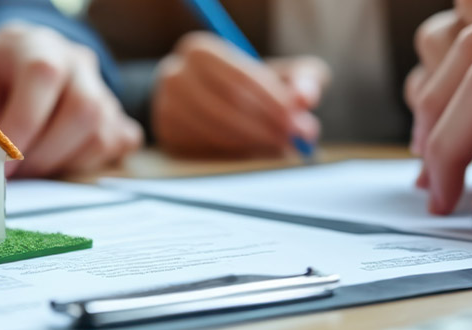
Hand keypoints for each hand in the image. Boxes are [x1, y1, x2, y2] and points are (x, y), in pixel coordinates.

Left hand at [0, 22, 142, 177]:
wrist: (28, 60)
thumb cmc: (0, 78)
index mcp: (39, 47)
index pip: (43, 76)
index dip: (23, 125)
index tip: (4, 164)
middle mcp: (79, 63)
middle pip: (83, 109)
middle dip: (46, 153)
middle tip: (20, 172)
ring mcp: (104, 89)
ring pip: (101, 134)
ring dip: (64, 163)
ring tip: (34, 167)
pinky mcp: (118, 115)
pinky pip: (115, 146)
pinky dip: (87, 163)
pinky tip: (60, 159)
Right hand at [151, 32, 326, 157]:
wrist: (205, 97)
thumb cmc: (252, 84)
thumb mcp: (281, 74)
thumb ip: (302, 80)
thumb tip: (305, 98)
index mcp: (200, 51)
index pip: (238, 79)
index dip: (272, 103)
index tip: (298, 121)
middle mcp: (174, 75)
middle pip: (224, 107)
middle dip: (265, 128)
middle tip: (295, 142)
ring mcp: (165, 107)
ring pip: (214, 132)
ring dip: (253, 145)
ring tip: (282, 149)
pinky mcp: (168, 137)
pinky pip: (205, 151)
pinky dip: (236, 157)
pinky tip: (257, 154)